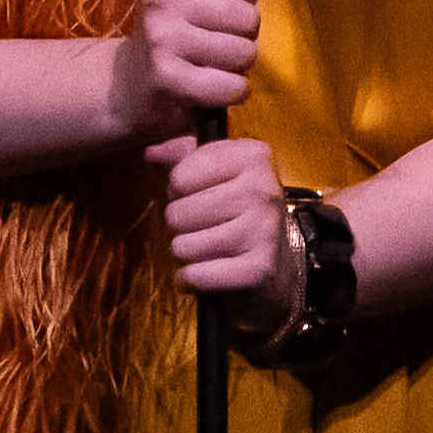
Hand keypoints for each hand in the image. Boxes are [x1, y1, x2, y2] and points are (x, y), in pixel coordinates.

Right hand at [107, 0, 274, 140]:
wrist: (130, 80)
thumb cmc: (178, 24)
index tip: (215, 7)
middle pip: (248, 18)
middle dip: (242, 35)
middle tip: (213, 40)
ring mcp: (161, 36)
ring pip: (244, 53)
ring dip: (237, 65)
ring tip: (210, 62)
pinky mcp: (166, 77)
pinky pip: (233, 86)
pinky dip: (233, 91)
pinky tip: (213, 86)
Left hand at [145, 135, 300, 305]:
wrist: (280, 262)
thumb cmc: (239, 211)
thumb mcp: (217, 172)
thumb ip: (181, 156)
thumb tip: (151, 153)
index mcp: (251, 156)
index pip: (179, 177)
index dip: (178, 191)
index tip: (200, 196)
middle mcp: (262, 189)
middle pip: (177, 213)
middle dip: (181, 226)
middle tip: (205, 227)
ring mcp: (263, 229)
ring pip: (183, 246)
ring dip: (186, 254)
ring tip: (208, 249)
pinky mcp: (259, 268)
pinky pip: (196, 275)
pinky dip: (191, 279)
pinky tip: (206, 272)